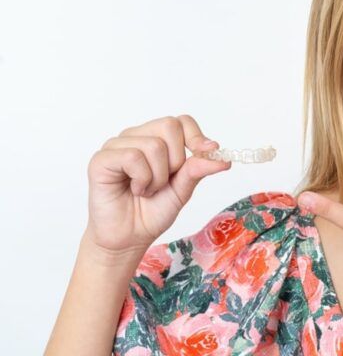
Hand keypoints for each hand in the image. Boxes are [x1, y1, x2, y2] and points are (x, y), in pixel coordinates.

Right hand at [84, 114, 231, 255]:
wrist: (129, 238)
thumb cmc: (152, 211)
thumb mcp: (183, 189)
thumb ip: (198, 169)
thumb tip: (223, 158)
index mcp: (156, 139)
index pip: (181, 121)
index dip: (196, 136)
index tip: (207, 153)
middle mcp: (136, 136)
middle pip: (170, 126)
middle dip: (176, 160)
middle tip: (164, 181)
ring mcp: (117, 145)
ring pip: (154, 145)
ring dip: (158, 176)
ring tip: (146, 190)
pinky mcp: (101, 159)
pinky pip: (133, 157)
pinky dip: (142, 179)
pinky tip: (134, 189)